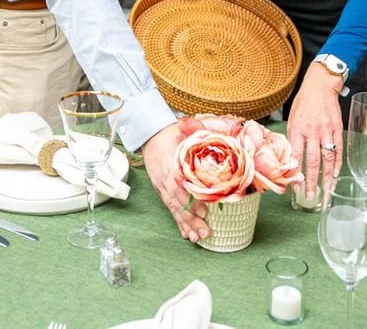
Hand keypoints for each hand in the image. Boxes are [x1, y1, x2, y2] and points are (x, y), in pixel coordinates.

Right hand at [142, 123, 209, 241]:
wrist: (150, 134)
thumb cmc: (169, 133)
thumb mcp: (182, 128)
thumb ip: (198, 131)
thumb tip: (217, 134)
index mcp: (171, 163)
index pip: (180, 185)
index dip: (191, 200)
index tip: (205, 211)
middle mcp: (165, 178)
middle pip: (178, 202)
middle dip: (191, 219)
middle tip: (205, 233)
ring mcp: (162, 186)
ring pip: (174, 208)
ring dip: (185, 225)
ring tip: (197, 238)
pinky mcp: (161, 190)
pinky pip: (170, 208)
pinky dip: (178, 222)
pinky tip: (186, 233)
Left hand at [286, 62, 343, 200]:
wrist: (320, 85)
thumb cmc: (304, 102)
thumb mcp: (292, 117)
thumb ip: (292, 137)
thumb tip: (290, 157)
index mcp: (297, 128)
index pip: (296, 155)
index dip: (296, 172)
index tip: (295, 187)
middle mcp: (312, 130)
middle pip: (312, 161)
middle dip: (311, 181)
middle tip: (311, 196)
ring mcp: (326, 130)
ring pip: (327, 158)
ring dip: (327, 177)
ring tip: (326, 191)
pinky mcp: (337, 128)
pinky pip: (338, 150)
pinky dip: (338, 164)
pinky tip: (336, 174)